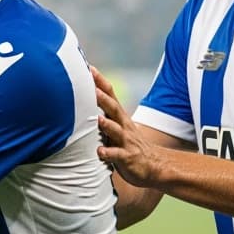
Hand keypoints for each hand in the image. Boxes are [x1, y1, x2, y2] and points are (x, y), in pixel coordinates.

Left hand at [92, 66, 159, 187]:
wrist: (153, 166)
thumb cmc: (126, 143)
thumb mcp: (114, 125)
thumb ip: (100, 112)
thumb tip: (80, 98)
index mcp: (118, 116)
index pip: (110, 94)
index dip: (100, 81)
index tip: (88, 67)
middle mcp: (123, 125)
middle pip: (113, 109)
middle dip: (103, 98)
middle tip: (92, 88)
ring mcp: (126, 141)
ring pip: (116, 131)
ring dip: (107, 125)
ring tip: (98, 119)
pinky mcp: (127, 157)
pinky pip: (117, 155)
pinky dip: (108, 153)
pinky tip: (100, 152)